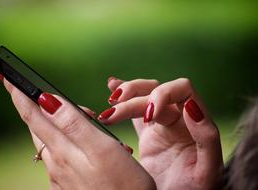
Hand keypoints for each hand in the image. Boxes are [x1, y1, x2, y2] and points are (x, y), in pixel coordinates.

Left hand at [0, 77, 155, 189]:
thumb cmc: (124, 184)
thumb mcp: (102, 149)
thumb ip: (73, 125)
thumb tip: (47, 101)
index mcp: (63, 150)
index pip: (33, 115)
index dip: (19, 93)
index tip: (6, 76)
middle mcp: (56, 163)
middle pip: (38, 127)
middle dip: (37, 105)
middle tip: (44, 91)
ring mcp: (60, 175)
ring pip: (50, 140)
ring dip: (55, 123)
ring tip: (75, 114)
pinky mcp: (68, 183)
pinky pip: (58, 155)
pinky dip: (63, 141)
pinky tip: (76, 142)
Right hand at [99, 77, 222, 189]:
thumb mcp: (207, 169)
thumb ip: (207, 137)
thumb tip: (191, 107)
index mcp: (195, 122)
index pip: (182, 89)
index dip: (163, 94)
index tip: (149, 116)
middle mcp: (178, 118)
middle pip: (156, 89)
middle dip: (134, 96)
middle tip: (115, 111)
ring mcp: (161, 124)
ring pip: (143, 95)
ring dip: (126, 94)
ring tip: (110, 101)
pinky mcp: (148, 133)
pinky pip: (135, 109)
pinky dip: (123, 96)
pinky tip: (112, 84)